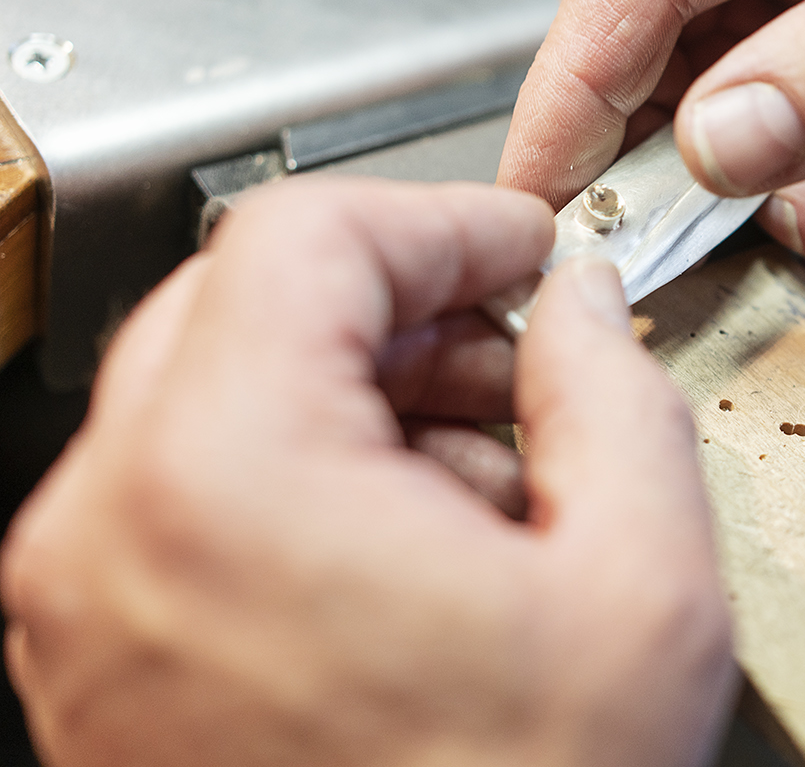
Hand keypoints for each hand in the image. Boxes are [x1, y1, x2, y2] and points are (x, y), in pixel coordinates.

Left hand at [2, 178, 735, 766]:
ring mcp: (87, 602)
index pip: (309, 235)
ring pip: (221, 392)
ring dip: (364, 395)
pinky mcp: (101, 659)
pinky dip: (310, 477)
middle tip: (520, 357)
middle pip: (251, 302)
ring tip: (492, 482)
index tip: (521, 255)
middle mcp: (114, 530)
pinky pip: (197, 495)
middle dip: (407, 309)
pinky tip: (424, 557)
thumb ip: (612, 390)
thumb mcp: (641, 585)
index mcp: (229, 479)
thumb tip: (575, 304)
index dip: (443, 221)